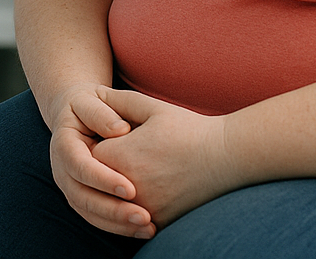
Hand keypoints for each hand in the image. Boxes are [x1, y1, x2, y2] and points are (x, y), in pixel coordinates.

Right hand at [43, 82, 154, 238]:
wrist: (78, 115)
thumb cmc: (90, 105)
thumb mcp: (93, 100)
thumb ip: (102, 112)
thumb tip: (121, 130)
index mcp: (64, 144)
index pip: (79, 165)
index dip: (103, 179)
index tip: (131, 189)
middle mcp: (62, 169)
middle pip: (82, 196)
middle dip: (112, 210)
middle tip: (143, 216)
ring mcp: (70, 186)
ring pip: (89, 212)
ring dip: (117, 224)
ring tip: (148, 227)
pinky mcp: (82, 197)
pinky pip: (96, 218)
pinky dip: (118, 227)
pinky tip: (142, 230)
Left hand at [90, 87, 237, 230]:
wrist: (227, 157)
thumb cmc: (188, 129)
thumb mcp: (150, 107)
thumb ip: (117, 101)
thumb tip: (93, 94)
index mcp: (119, 156)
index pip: (89, 154)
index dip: (98, 145)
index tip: (110, 138)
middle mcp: (125, 187)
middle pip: (97, 182)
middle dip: (103, 169)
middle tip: (121, 157)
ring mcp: (142, 207)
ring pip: (112, 203)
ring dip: (115, 192)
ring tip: (134, 175)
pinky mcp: (158, 220)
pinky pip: (132, 218)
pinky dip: (132, 209)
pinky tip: (146, 193)